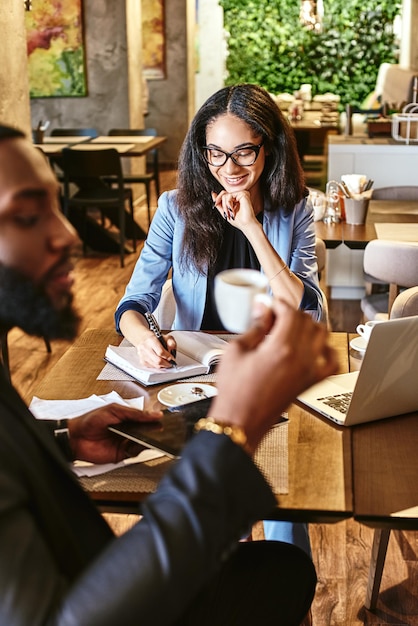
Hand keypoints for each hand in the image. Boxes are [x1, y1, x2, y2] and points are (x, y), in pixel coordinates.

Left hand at [68, 403, 161, 462]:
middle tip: (159, 429)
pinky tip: (137, 444)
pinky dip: (139, 449)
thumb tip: (152, 414)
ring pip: (143, 442)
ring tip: (148, 435)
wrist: (75, 437)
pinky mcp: (122, 453)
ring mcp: (125, 442)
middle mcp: (127, 430)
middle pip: (146, 431)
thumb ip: (134, 413)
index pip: (144, 418)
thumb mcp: (114, 410)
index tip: (161, 418)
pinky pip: (135, 452)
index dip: (153, 418)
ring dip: (147, 440)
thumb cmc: (89, 421)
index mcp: (126, 417)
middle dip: (153, 430)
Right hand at [136, 332, 176, 368]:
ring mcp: (142, 355)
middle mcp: (145, 347)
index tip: (172, 358)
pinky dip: (157, 366)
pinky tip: (159, 362)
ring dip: (163, 365)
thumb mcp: (166, 337)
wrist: (144, 339)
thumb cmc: (156, 339)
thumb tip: (172, 352)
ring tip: (166, 362)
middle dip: (166, 363)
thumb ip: (171, 343)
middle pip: (158, 360)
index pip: (160, 352)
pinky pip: (152, 367)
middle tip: (170, 362)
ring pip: (155, 365)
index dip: (168, 356)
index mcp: (151, 340)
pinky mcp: (142, 361)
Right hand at [209, 299, 338, 453]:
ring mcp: (309, 371)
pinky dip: (327, 350)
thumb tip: (263, 308)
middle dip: (291, 313)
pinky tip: (314, 347)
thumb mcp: (236, 350)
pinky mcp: (311, 383)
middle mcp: (300, 358)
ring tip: (291, 329)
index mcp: (281, 348)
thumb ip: (254, 326)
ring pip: (322, 335)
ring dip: (309, 326)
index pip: (290, 312)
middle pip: (307, 320)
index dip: (278, 304)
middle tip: (274, 317)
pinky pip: (332, 362)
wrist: (241, 421)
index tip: (268, 305)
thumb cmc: (235, 392)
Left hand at [212, 190, 258, 230]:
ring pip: (225, 195)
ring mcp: (241, 194)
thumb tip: (213, 194)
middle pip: (223, 194)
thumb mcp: (225, 211)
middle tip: (226, 213)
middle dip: (222, 205)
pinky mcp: (243, 194)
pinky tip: (232, 210)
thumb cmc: (238, 221)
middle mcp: (238, 195)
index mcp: (235, 199)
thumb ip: (219, 203)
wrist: (245, 224)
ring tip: (230, 213)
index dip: (218, 199)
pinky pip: (229, 195)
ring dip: (225, 206)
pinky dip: (228, 204)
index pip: (224, 194)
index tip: (215, 203)